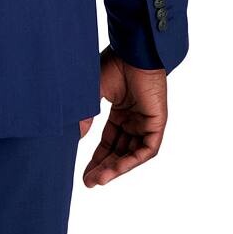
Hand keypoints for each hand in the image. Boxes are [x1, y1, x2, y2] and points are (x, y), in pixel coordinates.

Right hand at [82, 47, 166, 186]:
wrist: (132, 51)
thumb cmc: (113, 63)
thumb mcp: (93, 94)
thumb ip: (86, 116)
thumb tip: (75, 137)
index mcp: (121, 110)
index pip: (109, 140)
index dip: (97, 156)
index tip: (84, 172)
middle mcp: (134, 118)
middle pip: (119, 150)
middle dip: (104, 167)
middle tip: (89, 182)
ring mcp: (146, 121)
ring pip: (132, 153)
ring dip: (116, 168)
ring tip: (99, 180)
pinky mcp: (157, 122)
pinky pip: (146, 149)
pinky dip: (131, 160)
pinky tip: (116, 169)